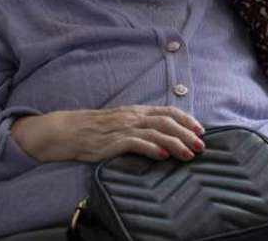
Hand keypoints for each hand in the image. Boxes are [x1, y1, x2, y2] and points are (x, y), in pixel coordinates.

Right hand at [11, 105, 204, 162]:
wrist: (66, 130)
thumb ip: (141, 124)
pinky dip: (151, 149)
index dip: (186, 120)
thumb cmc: (96, 128)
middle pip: (166, 122)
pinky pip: (135, 144)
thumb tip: (166, 132)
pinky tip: (163, 156)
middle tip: (200, 146)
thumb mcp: (122, 121)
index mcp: (137, 111)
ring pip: (155, 133)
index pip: (167, 111)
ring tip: (188, 153)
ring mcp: (122, 128)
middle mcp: (133, 117)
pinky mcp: (112, 142)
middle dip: (186, 134)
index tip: (201, 130)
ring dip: (175, 143)